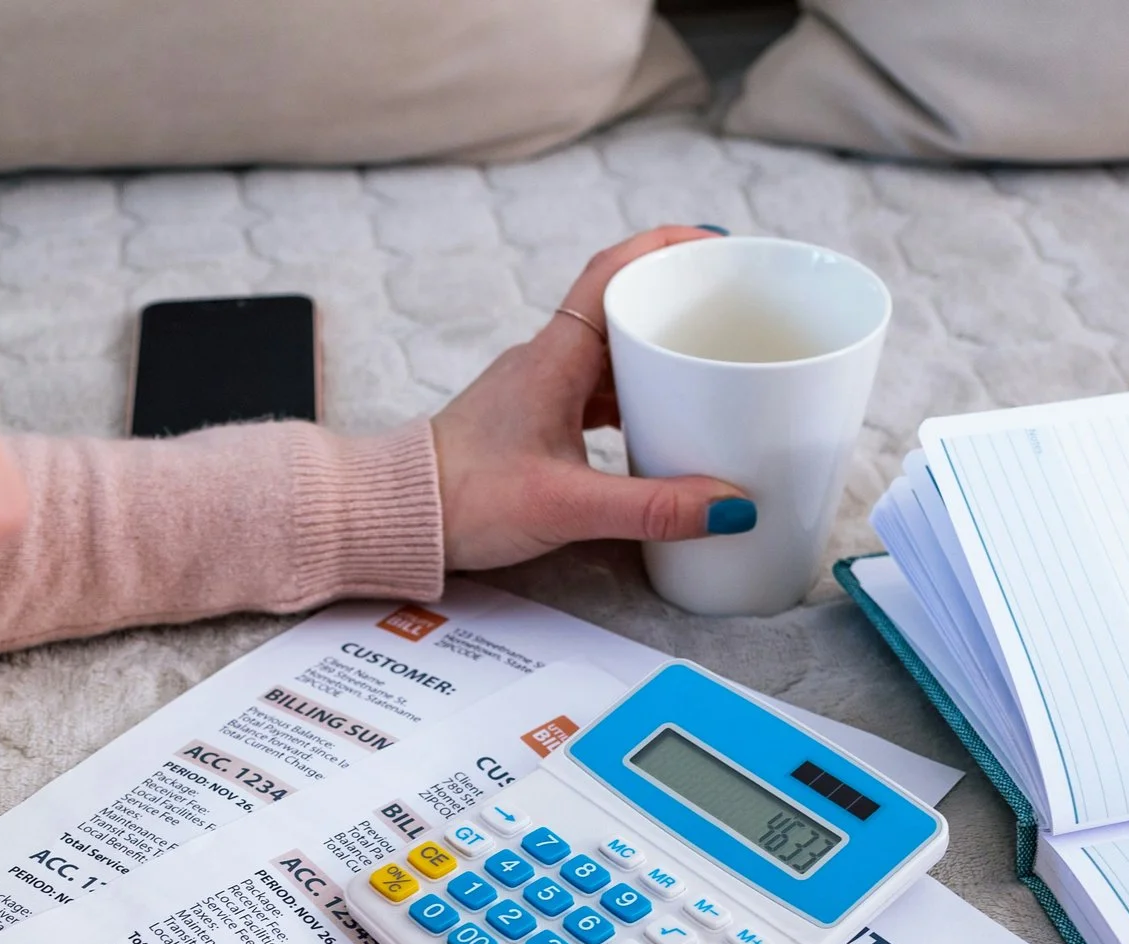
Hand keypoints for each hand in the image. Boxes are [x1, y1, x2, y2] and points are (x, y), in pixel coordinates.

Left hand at [431, 225, 754, 571]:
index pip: (613, 271)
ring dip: (656, 356)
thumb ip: (652, 509)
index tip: (717, 241)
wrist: (396, 517)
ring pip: (609, 353)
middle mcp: (545, 361)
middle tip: (733, 312)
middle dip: (677, 304)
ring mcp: (537, 389)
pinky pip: (593, 391)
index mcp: (553, 357)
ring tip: (709, 370)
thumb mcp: (569, 506)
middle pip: (621, 308)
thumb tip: (730, 507)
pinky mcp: (532, 421)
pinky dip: (632, 398)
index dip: (666, 246)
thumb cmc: (462, 500)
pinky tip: (658, 425)